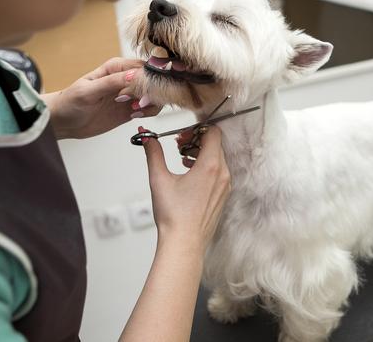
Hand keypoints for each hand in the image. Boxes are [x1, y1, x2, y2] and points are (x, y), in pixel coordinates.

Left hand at [45, 58, 159, 139]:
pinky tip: (135, 115)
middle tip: (136, 104)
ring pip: (155, 95)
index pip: (143, 68)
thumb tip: (134, 75)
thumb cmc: (70, 102)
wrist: (63, 122)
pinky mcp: (131, 108)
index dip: (147, 80)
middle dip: (151, 93)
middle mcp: (126, 78)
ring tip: (135, 110)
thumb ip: (111, 82)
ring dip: (151, 103)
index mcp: (116, 67)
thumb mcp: (88, 91)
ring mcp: (130, 94)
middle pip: (153, 81)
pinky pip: (150, 108)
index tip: (141, 92)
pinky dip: (149, 112)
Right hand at [141, 125, 230, 251]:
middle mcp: (223, 174)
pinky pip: (219, 172)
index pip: (213, 132)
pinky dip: (206, 167)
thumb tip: (146, 137)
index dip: (197, 129)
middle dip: (197, 140)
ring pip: (218, 158)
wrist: (184, 243)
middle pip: (216, 144)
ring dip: (201, 153)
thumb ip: (153, 153)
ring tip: (182, 160)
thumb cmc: (173, 215)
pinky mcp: (224, 195)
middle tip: (179, 146)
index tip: (182, 137)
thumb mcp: (159, 179)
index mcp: (211, 166)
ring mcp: (226, 185)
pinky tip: (189, 174)